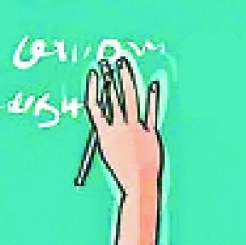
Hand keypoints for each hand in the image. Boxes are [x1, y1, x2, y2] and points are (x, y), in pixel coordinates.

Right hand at [84, 57, 162, 195]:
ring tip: (122, 64)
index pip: (95, 105)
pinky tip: (152, 85)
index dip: (93, 88)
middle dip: (109, 77)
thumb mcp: (109, 151)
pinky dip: (152, 98)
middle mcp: (119, 129)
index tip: (94, 73)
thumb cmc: (123, 170)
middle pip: (112, 98)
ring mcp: (135, 130)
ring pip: (129, 100)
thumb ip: (109, 133)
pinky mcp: (150, 133)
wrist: (139, 183)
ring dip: (125, 80)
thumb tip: (108, 117)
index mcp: (104, 134)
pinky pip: (150, 112)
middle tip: (107, 60)